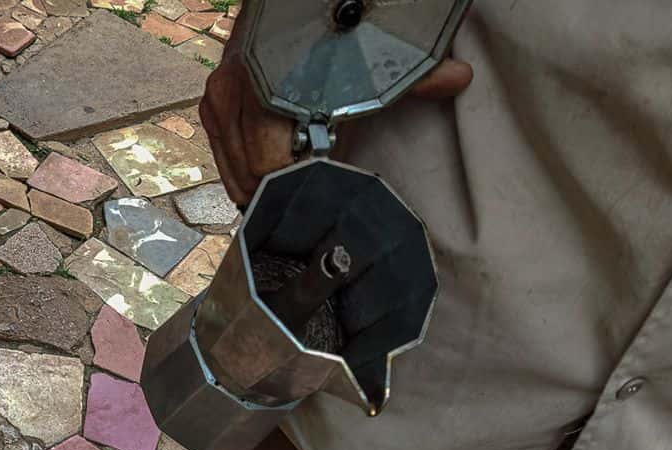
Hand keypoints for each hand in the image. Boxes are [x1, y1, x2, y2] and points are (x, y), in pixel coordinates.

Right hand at [200, 30, 473, 205]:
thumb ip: (411, 74)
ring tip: (290, 184)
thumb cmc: (324, 31)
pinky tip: (267, 171)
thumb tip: (460, 76)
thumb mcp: (366, 56)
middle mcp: (235, 97)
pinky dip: (243, 168)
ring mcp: (218, 101)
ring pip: (234, 171)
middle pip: (251, 176)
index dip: (297, 188)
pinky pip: (223, 155)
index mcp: (271, 93)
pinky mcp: (211, 103)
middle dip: (279, 192)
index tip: (321, 192)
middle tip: (309, 196)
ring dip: (260, 184)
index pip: (272, 169)